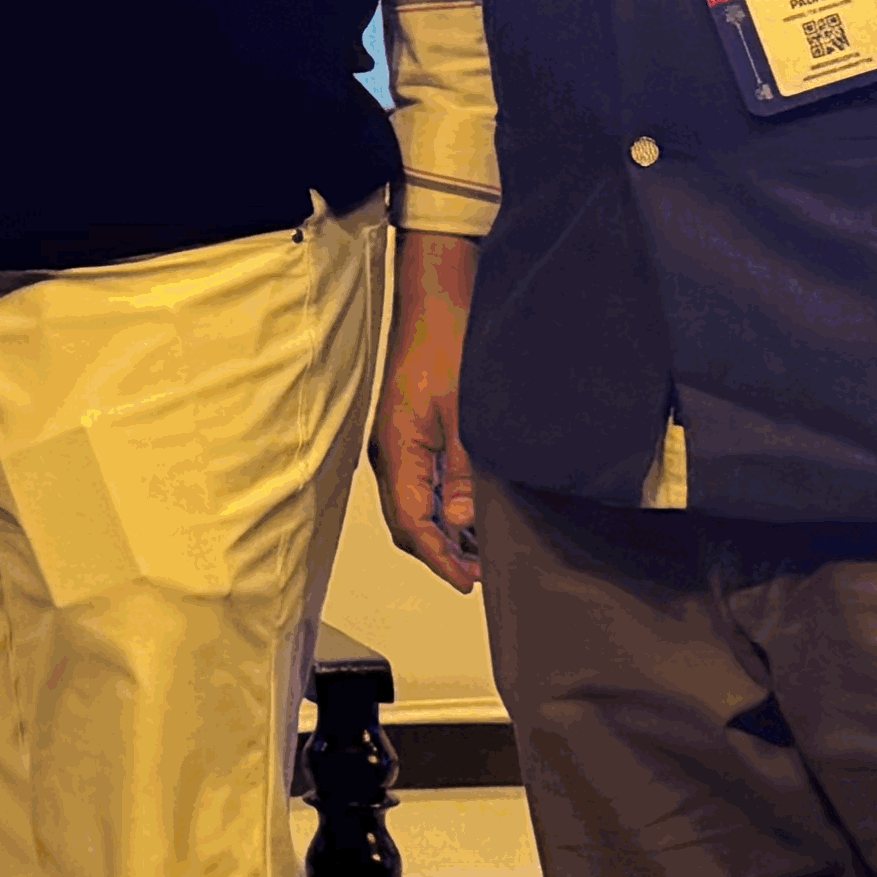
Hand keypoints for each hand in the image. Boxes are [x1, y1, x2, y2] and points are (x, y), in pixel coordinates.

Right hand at [372, 230, 482, 592]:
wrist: (436, 296)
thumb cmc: (446, 341)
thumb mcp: (465, 413)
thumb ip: (464, 472)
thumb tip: (460, 521)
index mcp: (396, 450)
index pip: (411, 523)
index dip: (439, 557)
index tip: (467, 581)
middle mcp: (392, 452)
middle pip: (409, 520)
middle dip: (442, 551)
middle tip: (481, 572)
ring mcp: (400, 443)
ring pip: (418, 504)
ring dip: (447, 530)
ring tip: (484, 549)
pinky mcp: (413, 432)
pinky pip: (425, 482)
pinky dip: (448, 505)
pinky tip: (476, 511)